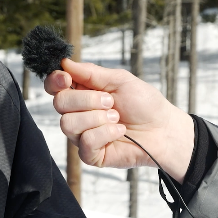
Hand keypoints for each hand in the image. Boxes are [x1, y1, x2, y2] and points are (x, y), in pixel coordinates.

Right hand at [45, 59, 196, 181]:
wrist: (163, 129)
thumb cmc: (144, 104)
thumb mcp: (119, 80)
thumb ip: (90, 72)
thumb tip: (65, 63)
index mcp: (82, 92)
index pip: (54, 86)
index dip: (55, 81)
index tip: (67, 78)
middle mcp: (78, 114)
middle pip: (59, 104)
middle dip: (86, 100)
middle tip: (110, 101)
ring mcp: (82, 135)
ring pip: (68, 124)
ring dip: (97, 118)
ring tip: (117, 117)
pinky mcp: (90, 154)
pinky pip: (85, 142)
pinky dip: (106, 133)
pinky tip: (119, 131)